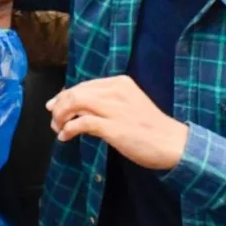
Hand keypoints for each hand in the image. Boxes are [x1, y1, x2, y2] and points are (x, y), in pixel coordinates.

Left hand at [47, 75, 189, 168]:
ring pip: (75, 103)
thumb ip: (108, 102)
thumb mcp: (130, 104)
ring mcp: (113, 108)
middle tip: (54, 120)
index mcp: (120, 83)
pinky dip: (68, 129)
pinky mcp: (112, 127)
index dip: (65, 95)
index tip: (54, 105)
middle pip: (75, 92)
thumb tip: (81, 108)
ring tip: (58, 129)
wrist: (172, 143)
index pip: (84, 85)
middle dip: (60, 106)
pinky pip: (81, 123)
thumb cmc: (151, 127)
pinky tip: (65, 137)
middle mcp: (115, 91)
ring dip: (61, 117)